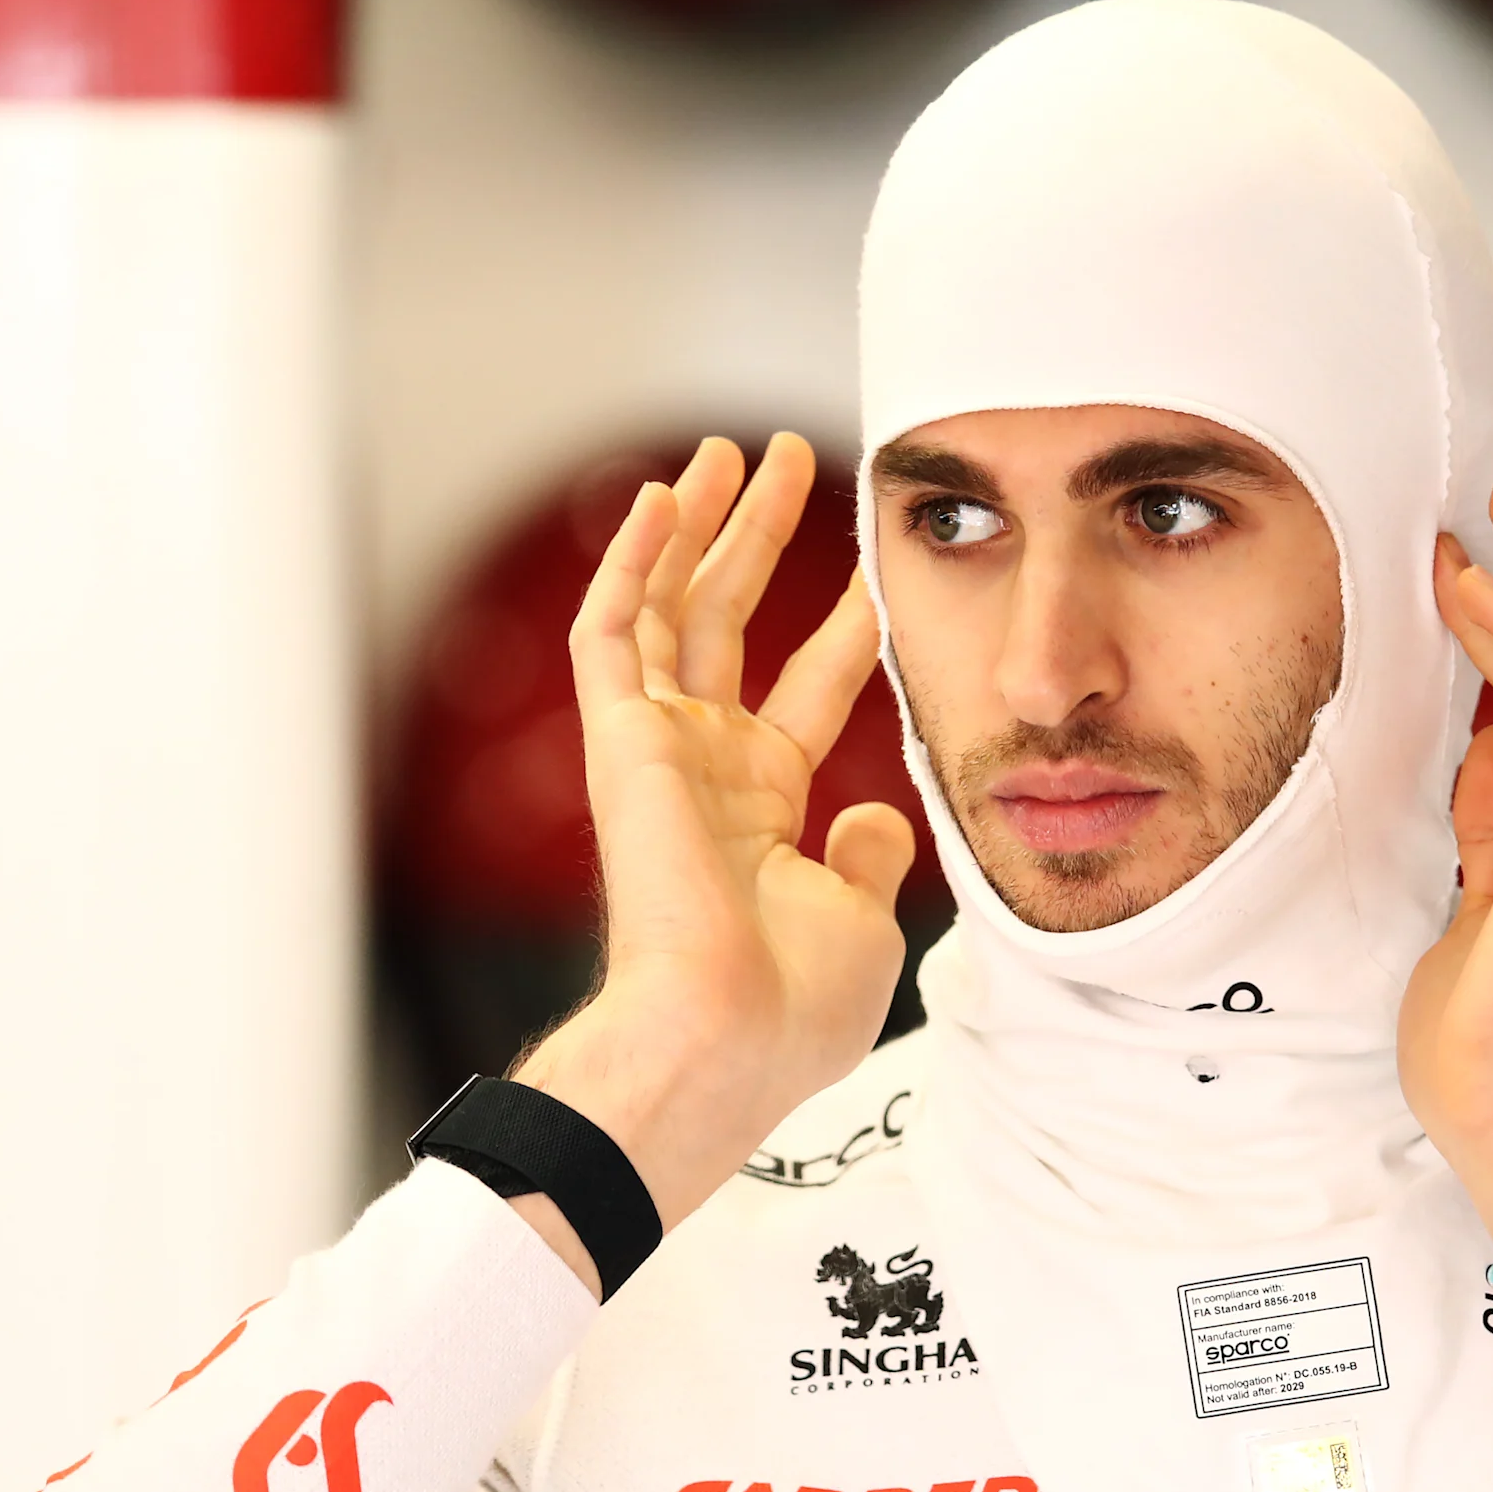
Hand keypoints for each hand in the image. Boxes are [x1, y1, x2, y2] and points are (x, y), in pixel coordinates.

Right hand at [506, 434, 915, 1289]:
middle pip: (731, 626)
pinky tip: (661, 496)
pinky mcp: (620, 744)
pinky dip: (632, 562)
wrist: (726, 1039)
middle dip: (758, 540)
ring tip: (724, 452)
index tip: (879, 566)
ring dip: (695, 527)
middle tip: (785, 460)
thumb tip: (879, 817)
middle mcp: (705, 772)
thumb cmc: (791, 1012)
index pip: (807, 690)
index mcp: (763, 814)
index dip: (845, 625)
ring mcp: (658, 754)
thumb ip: (871, 856)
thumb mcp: (866, 923)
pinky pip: (613, 633)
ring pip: (669, 610)